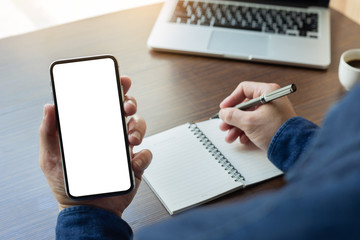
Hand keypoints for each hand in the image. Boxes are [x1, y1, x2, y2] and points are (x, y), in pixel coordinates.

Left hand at [39, 76, 151, 216]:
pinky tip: (132, 163)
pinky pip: (146, 154)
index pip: (105, 104)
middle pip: (126, 110)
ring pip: (139, 127)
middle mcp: (110, 136)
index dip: (115, 89)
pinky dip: (143, 156)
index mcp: (93, 131)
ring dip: (138, 128)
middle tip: (125, 107)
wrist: (87, 211)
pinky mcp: (135, 165)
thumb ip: (48, 132)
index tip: (121, 80)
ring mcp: (124, 150)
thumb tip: (49, 107)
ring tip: (129, 139)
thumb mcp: (51, 157)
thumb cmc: (67, 186)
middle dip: (130, 103)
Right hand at [219, 81, 295, 150]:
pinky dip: (247, 131)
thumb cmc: (277, 131)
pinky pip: (256, 124)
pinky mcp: (273, 123)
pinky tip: (243, 139)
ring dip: (237, 127)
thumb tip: (224, 113)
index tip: (224, 109)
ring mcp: (272, 112)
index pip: (244, 89)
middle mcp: (270, 100)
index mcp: (267, 92)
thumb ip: (232, 116)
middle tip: (225, 126)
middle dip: (233, 118)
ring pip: (248, 116)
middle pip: (244, 105)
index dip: (231, 100)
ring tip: (231, 137)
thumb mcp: (249, 122)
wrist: (293, 147)